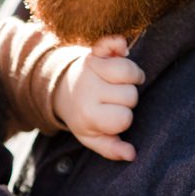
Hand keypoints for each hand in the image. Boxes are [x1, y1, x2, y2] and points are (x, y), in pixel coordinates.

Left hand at [52, 35, 144, 160]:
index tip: (114, 117)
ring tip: (124, 80)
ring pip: (128, 69)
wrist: (62, 90)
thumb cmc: (83, 116)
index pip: (124, 118)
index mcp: (89, 114)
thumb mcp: (91, 137)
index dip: (124, 118)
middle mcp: (88, 89)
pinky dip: (118, 43)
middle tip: (116, 99)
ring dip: (132, 74)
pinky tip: (121, 51)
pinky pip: (112, 42)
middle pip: (130, 95)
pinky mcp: (93, 51)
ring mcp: (90, 68)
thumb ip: (111, 148)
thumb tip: (131, 154)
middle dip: (129, 98)